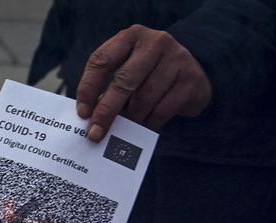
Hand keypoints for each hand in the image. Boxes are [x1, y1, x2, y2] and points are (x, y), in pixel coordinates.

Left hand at [76, 25, 211, 140]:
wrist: (192, 72)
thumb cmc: (150, 74)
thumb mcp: (130, 69)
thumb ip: (111, 86)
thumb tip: (91, 118)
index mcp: (131, 36)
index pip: (102, 60)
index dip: (88, 88)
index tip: (82, 113)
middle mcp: (155, 43)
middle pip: (123, 80)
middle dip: (106, 110)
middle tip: (95, 133)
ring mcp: (176, 60)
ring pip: (144, 98)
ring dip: (131, 119)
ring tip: (123, 131)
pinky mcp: (190, 80)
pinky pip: (163, 110)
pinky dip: (149, 123)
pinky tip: (144, 129)